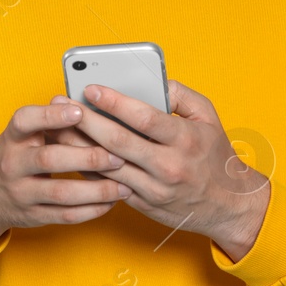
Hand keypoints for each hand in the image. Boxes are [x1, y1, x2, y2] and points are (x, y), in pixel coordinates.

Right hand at [0, 102, 130, 249]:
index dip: (51, 116)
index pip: (26, 121)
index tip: (79, 112)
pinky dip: (91, 210)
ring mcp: (21, 192)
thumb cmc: (15, 156)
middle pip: (50, 159)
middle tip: (117, 156)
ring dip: (97, 190)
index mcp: (13, 137)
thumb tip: (78, 102)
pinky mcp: (32, 215)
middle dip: (87, 158)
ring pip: (62, 192)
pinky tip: (110, 202)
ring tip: (123, 185)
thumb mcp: (23, 134)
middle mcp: (13, 164)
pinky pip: (65, 215)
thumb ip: (49, 120)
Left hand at [67, 79, 269, 261]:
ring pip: (107, 166)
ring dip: (78, 146)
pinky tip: (70, 153)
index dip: (114, 102)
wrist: (228, 205)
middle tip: (62, 103)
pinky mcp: (142, 204)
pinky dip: (87, 169)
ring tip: (56, 126)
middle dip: (85, 120)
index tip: (91, 88)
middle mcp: (168, 166)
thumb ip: (181, 94)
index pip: (144, 118)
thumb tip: (153, 79)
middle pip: (118, 141)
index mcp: (185, 140)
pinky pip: (108, 184)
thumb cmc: (216, 156)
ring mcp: (153, 188)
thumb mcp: (209, 117)